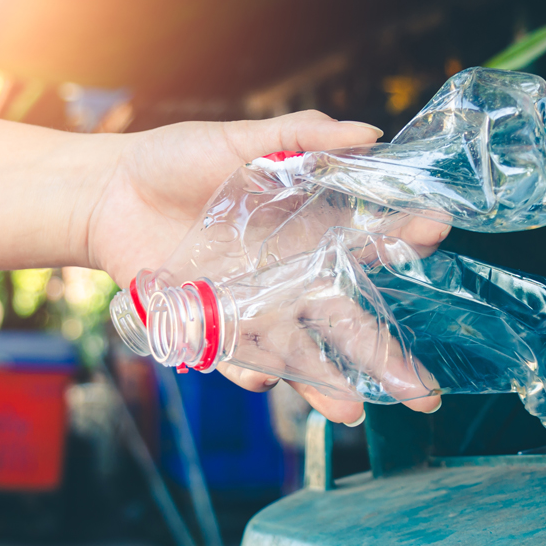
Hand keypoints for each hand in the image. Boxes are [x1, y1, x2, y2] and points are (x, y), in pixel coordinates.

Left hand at [85, 111, 448, 423]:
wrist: (109, 191)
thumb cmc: (179, 159)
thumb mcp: (241, 139)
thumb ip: (301, 135)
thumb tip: (368, 133)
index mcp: (306, 229)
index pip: (368, 242)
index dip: (403, 236)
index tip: (435, 228)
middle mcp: (287, 275)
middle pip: (345, 320)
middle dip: (384, 357)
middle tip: (424, 392)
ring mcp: (249, 304)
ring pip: (297, 351)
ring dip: (323, 383)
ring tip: (351, 412)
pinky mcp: (206, 323)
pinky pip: (232, 354)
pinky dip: (247, 368)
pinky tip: (264, 377)